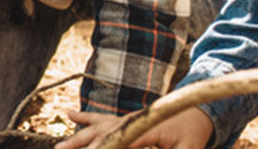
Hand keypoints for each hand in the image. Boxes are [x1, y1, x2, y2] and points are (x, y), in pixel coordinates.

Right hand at [56, 107, 212, 148]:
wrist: (198, 111)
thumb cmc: (194, 132)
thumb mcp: (190, 148)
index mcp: (148, 127)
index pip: (121, 139)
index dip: (103, 147)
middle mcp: (132, 120)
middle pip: (102, 133)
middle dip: (82, 144)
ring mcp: (127, 118)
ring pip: (98, 127)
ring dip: (79, 137)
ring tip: (59, 146)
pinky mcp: (126, 119)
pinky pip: (102, 119)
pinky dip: (86, 118)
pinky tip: (69, 115)